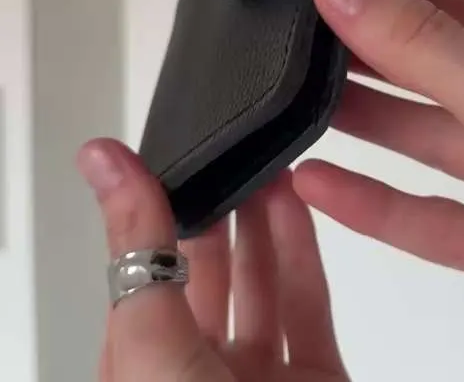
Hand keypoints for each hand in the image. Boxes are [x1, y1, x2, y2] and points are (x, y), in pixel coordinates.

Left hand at [77, 140, 348, 381]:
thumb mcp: (152, 343)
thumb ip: (137, 248)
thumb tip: (101, 160)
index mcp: (141, 368)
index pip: (142, 270)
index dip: (158, 210)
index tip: (172, 153)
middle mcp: (198, 371)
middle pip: (206, 272)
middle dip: (217, 208)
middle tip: (229, 150)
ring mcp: (260, 376)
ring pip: (260, 282)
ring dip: (262, 221)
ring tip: (265, 163)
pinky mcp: (318, 378)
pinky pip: (311, 302)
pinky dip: (303, 250)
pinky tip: (296, 202)